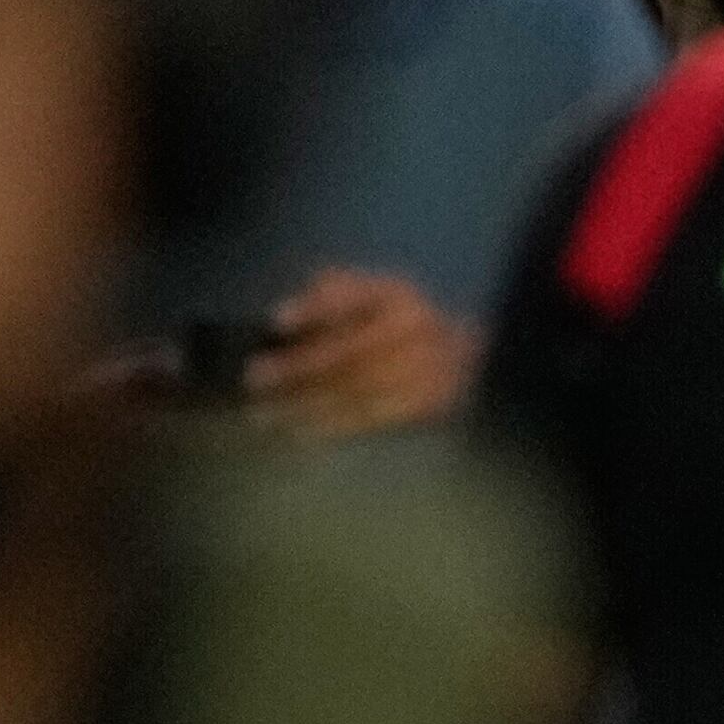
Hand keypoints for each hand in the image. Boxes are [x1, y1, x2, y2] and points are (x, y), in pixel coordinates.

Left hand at [247, 267, 475, 438]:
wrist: (468, 360)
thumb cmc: (401, 323)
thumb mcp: (375, 293)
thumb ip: (335, 291)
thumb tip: (290, 307)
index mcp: (398, 295)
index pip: (353, 297)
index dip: (315, 307)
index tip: (276, 320)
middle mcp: (414, 329)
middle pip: (348, 350)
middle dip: (298, 366)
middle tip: (255, 377)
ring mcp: (424, 370)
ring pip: (355, 389)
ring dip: (305, 403)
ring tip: (263, 414)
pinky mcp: (425, 406)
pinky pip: (370, 419)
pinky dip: (331, 427)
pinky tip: (298, 433)